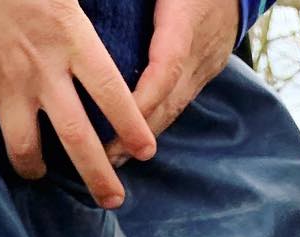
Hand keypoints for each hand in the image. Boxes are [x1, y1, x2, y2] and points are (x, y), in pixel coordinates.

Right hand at [0, 0, 155, 207]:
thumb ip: (82, 6)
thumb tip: (111, 5)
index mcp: (71, 40)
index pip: (112, 93)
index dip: (131, 126)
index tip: (145, 153)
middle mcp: (42, 72)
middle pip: (78, 139)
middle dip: (98, 176)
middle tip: (111, 200)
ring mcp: (4, 85)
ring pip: (25, 149)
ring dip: (33, 168)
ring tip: (37, 173)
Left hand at [108, 0, 239, 162]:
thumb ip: (128, 0)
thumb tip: (92, 12)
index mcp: (184, 22)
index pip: (165, 70)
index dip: (143, 101)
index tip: (115, 126)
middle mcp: (198, 53)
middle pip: (169, 101)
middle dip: (137, 131)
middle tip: (105, 157)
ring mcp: (206, 66)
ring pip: (176, 107)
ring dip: (146, 134)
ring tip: (115, 157)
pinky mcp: (207, 71)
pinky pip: (180, 100)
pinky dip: (158, 120)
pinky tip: (137, 137)